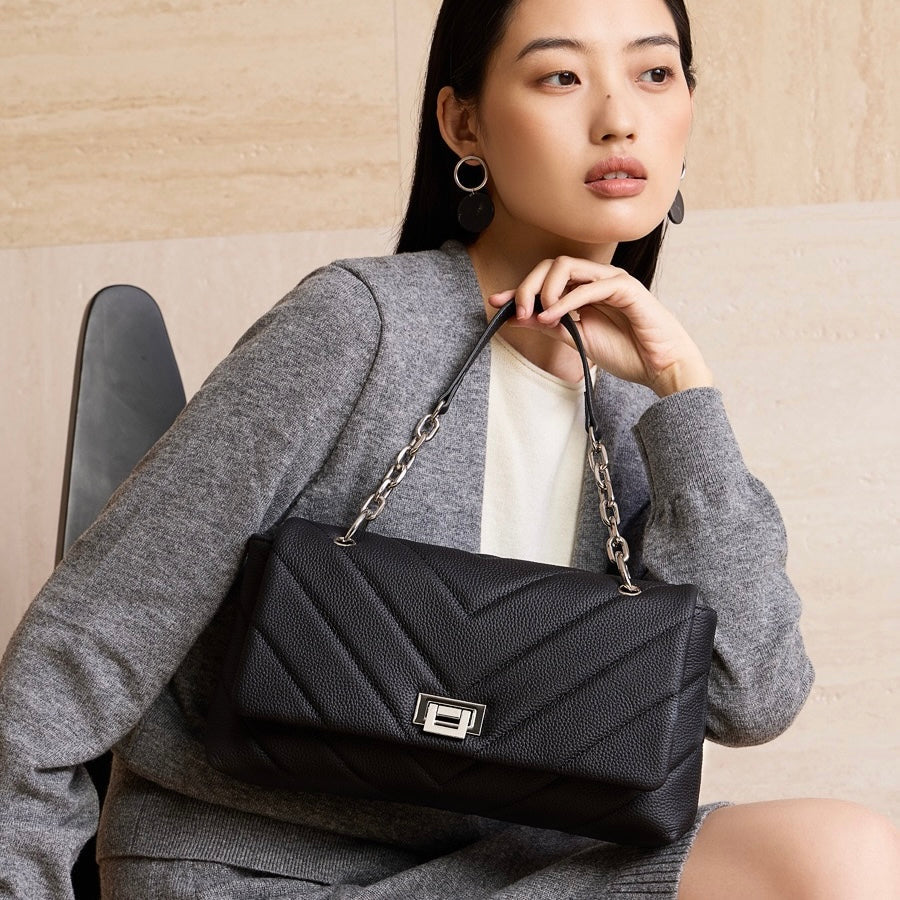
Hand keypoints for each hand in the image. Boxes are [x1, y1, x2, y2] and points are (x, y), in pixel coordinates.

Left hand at [488, 256, 713, 397]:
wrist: (661, 367)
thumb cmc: (627, 353)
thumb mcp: (577, 341)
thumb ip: (549, 326)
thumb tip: (515, 317)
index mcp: (585, 291)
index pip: (545, 278)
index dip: (518, 288)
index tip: (495, 303)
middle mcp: (596, 280)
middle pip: (552, 265)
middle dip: (528, 286)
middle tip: (518, 312)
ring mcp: (612, 281)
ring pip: (567, 267)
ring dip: (545, 290)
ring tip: (539, 317)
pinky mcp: (627, 288)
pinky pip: (590, 287)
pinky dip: (567, 301)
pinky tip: (553, 318)